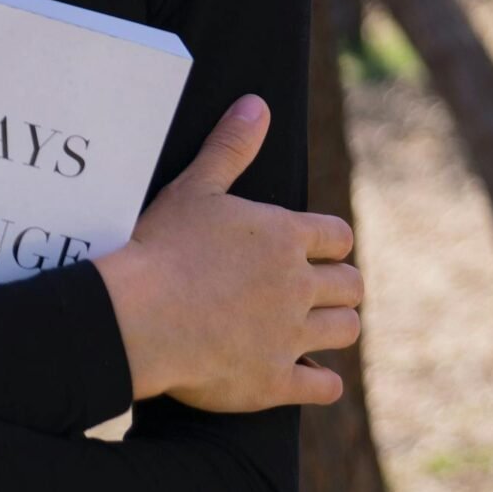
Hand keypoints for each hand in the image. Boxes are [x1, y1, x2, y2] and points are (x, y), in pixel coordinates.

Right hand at [94, 96, 362, 413]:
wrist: (140, 315)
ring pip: (346, 331)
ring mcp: (290, 336)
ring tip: (314, 325)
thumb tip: (257, 105)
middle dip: (339, 284)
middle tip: (315, 288)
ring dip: (335, 325)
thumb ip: (230, 147)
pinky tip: (306, 372)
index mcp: (284, 236)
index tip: (316, 247)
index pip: (338, 236)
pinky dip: (322, 380)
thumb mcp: (195, 188)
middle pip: (351, 285)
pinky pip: (325, 385)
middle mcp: (298, 285)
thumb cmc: (163, 246)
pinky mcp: (276, 381)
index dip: (330, 241)